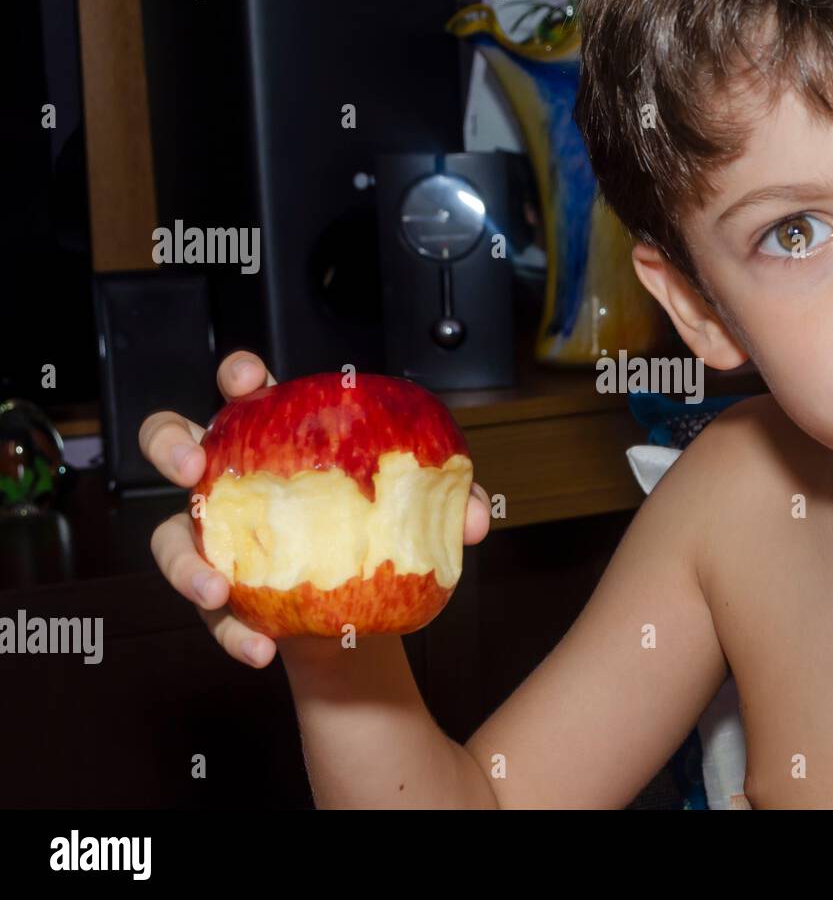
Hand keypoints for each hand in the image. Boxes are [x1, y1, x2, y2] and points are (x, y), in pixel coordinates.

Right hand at [139, 350, 490, 667]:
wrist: (359, 617)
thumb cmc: (376, 536)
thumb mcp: (417, 515)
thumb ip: (447, 506)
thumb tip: (471, 518)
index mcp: (276, 442)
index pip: (245, 392)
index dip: (238, 376)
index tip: (249, 379)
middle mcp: (231, 484)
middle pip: (171, 443)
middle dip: (169, 443)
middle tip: (193, 465)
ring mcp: (214, 540)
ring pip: (167, 538)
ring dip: (185, 564)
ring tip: (217, 588)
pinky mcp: (217, 597)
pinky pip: (209, 613)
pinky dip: (232, 632)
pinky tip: (258, 648)